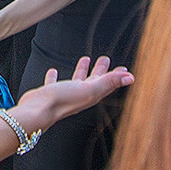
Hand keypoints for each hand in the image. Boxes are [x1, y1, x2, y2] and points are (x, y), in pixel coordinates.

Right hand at [17, 56, 133, 131]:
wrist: (38, 110)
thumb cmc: (63, 100)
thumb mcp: (89, 89)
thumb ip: (109, 82)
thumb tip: (131, 78)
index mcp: (91, 95)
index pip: (107, 84)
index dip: (116, 76)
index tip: (123, 69)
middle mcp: (80, 95)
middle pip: (93, 81)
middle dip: (100, 70)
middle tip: (105, 59)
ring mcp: (65, 95)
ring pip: (76, 81)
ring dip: (81, 70)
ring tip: (85, 59)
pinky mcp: (50, 93)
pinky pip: (54, 83)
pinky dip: (55, 77)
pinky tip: (53, 71)